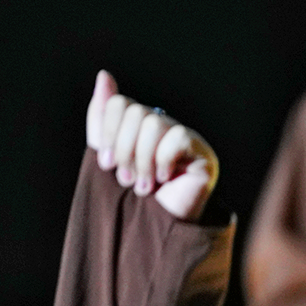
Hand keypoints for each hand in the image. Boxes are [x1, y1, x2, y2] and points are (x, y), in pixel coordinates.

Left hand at [85, 70, 217, 220]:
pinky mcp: (202, 151)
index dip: (108, 133)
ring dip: (142, 161)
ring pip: (153, 124)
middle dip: (124, 150)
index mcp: (140, 123)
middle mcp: (164, 125)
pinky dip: (163, 162)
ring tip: (144, 186)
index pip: (119, 104)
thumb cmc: (133, 196)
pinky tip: (166, 179)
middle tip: (127, 179)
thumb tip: (104, 76)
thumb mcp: (108, 153)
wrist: (156, 230)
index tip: (106, 163)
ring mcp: (185, 136)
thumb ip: (103, 116)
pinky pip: (176, 137)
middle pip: (135, 113)